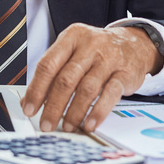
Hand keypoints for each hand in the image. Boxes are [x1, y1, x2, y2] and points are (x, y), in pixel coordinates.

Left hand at [20, 23, 162, 133]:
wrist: (134, 43)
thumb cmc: (97, 50)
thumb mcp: (73, 52)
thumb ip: (53, 72)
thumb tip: (29, 100)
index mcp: (72, 37)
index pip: (48, 64)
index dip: (36, 89)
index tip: (29, 108)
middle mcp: (89, 45)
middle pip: (66, 79)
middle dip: (53, 105)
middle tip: (46, 123)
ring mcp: (108, 59)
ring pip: (87, 88)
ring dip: (74, 112)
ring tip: (67, 126)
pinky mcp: (125, 73)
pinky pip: (110, 95)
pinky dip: (98, 112)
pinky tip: (89, 123)